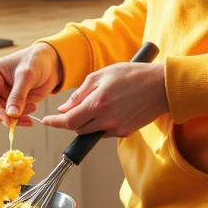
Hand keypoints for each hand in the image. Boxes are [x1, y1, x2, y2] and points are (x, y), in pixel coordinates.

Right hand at [0, 43, 63, 128]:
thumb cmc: (36, 60)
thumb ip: (18, 95)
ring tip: (32, 107)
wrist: (49, 63)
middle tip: (23, 117)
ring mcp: (0, 94)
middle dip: (6, 116)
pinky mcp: (9, 102)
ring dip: (16, 117)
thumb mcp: (27, 76)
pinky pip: (10, 116)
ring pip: (0, 115)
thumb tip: (11, 114)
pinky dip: (20, 118)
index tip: (8, 122)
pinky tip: (31, 111)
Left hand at [44, 61, 167, 138]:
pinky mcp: (125, 132)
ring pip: (91, 131)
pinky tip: (111, 109)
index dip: (54, 123)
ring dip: (86, 122)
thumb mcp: (102, 75)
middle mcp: (105, 120)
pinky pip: (105, 132)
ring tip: (97, 104)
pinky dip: (101, 124)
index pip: (68, 121)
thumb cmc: (133, 75)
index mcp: (97, 104)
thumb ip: (80, 93)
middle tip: (73, 109)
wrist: (161, 86)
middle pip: (77, 129)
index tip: (46, 121)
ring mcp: (116, 128)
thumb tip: (65, 108)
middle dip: (71, 120)